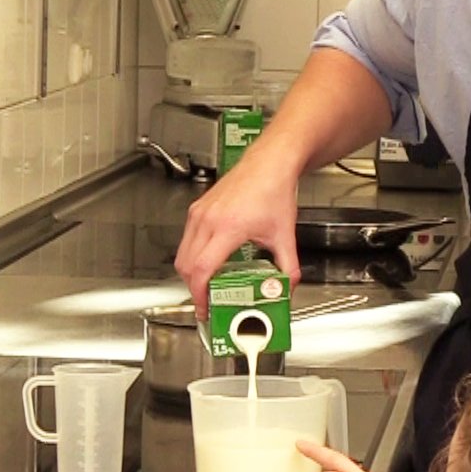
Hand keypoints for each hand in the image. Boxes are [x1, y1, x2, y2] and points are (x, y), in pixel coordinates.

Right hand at [174, 146, 302, 319]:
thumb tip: (286, 288)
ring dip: (191, 272)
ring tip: (208, 284)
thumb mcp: (284, 234)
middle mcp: (208, 219)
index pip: (203, 269)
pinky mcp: (198, 208)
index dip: (200, 294)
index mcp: (228, 227)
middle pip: (186, 265)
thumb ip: (288, 267)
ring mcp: (200, 212)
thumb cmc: (274, 190)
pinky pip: (186, 239)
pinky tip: (208, 261)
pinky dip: (192, 255)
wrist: (270, 163)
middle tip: (208, 301)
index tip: (205, 308)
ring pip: (182, 253)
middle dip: (194, 288)